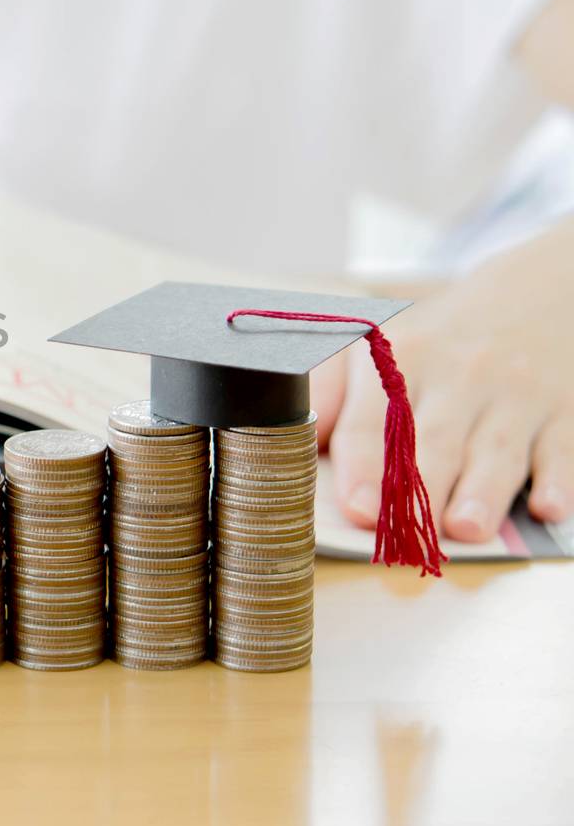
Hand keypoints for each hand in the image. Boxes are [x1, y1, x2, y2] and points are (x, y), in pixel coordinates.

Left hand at [314, 216, 573, 541]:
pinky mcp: (565, 411)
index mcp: (401, 360)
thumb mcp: (378, 346)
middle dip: (419, 489)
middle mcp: (459, 376)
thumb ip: (328, 391)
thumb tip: (280, 438)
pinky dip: (561, 479)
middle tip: (405, 533)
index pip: (373, 421)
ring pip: (496, 449)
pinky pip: (563, 449)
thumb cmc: (441, 338)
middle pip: (434, 441)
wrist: (538, 292)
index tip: (356, 508)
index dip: (363, 467)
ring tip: (466, 529)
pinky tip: (550, 506)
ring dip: (482, 490)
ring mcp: (516, 394)